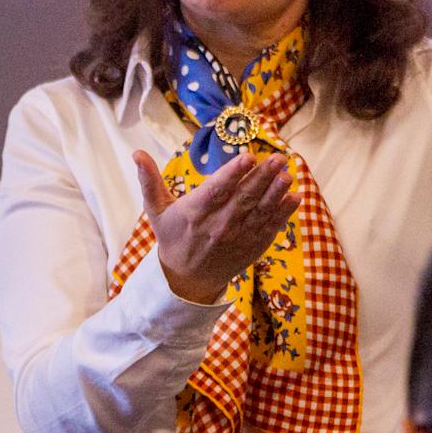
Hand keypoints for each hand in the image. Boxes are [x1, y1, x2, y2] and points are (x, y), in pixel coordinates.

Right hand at [132, 148, 299, 304]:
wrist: (187, 279)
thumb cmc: (173, 237)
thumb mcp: (156, 211)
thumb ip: (149, 181)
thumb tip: (137, 153)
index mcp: (195, 213)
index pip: (217, 190)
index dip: (233, 174)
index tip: (248, 157)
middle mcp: (218, 225)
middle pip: (244, 198)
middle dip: (263, 177)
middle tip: (278, 158)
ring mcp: (238, 237)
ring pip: (260, 212)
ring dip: (276, 193)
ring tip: (287, 174)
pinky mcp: (252, 246)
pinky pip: (270, 228)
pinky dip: (283, 213)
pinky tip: (294, 197)